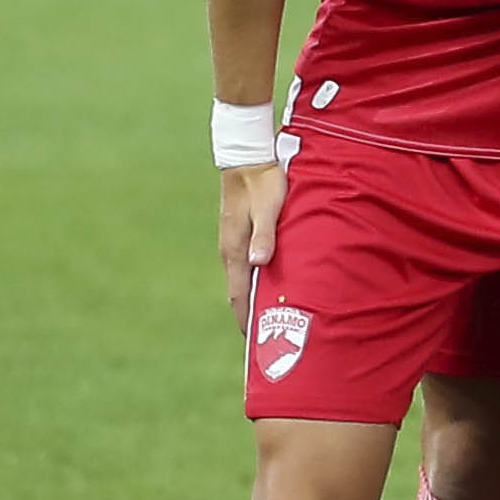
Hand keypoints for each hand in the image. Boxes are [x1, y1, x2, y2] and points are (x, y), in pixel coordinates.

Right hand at [220, 158, 285, 330]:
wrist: (249, 160)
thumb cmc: (265, 184)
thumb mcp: (269, 209)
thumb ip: (265, 235)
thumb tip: (258, 263)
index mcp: (236, 249)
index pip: (239, 293)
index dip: (245, 317)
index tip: (252, 340)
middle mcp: (231, 250)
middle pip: (238, 292)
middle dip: (247, 315)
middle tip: (262, 339)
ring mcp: (234, 243)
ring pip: (241, 280)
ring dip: (251, 300)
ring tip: (267, 320)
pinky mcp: (240, 235)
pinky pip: (245, 267)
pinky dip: (253, 283)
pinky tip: (267, 287)